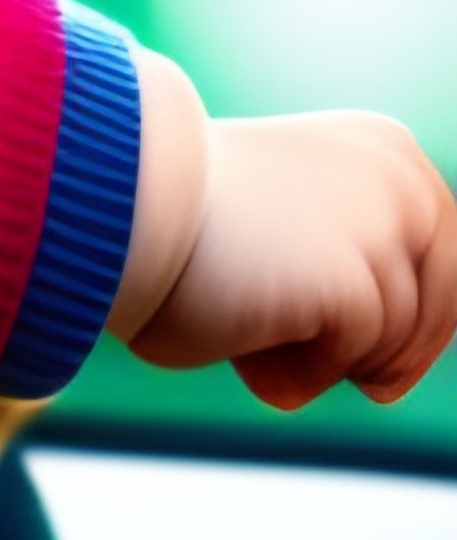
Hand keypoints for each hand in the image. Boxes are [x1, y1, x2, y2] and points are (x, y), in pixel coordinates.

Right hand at [126, 109, 456, 409]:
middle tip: (365, 387)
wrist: (117, 200)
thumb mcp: (288, 226)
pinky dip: (298, 376)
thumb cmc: (177, 224)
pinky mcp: (356, 281)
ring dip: (324, 363)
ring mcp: (382, 228)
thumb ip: (339, 263)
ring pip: (392, 340)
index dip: (420, 326)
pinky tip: (245, 359)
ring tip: (249, 347)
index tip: (381, 372)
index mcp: (387, 152)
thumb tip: (386, 375)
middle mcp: (400, 180)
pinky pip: (353, 359)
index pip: (445, 260)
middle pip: (437, 307)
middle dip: (394, 357)